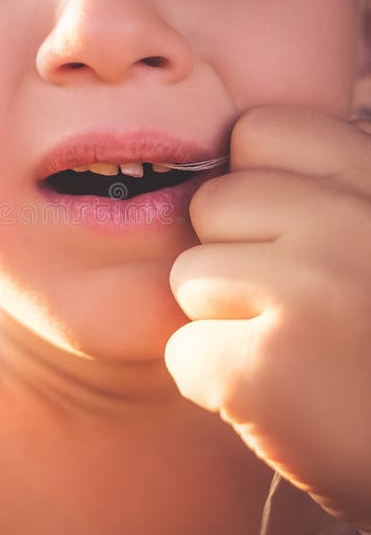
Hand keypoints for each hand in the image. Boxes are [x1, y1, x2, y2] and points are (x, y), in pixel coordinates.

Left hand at [164, 105, 370, 532]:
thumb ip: (328, 190)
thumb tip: (226, 161)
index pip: (258, 130)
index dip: (258, 188)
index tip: (293, 238)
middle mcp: (351, 224)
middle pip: (212, 202)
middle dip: (236, 258)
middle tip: (300, 312)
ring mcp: (309, 292)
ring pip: (188, 275)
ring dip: (224, 321)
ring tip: (295, 355)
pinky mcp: (261, 370)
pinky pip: (182, 353)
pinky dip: (217, 385)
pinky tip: (282, 404)